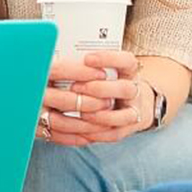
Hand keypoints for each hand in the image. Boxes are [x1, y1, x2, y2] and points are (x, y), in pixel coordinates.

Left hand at [36, 50, 150, 147]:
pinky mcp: (127, 129)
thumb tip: (56, 58)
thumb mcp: (104, 67)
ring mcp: (134, 111)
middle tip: (75, 88)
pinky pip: (114, 134)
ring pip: (124, 116)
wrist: (130, 103)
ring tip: (78, 112)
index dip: (109, 59)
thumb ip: (86, 65)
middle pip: (126, 89)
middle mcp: (135, 90)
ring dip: (100, 115)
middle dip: (100, 89)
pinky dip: (96, 133)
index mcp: (129, 71)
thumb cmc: (109, 80)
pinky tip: (80, 129)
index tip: (88, 58)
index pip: (126, 61)